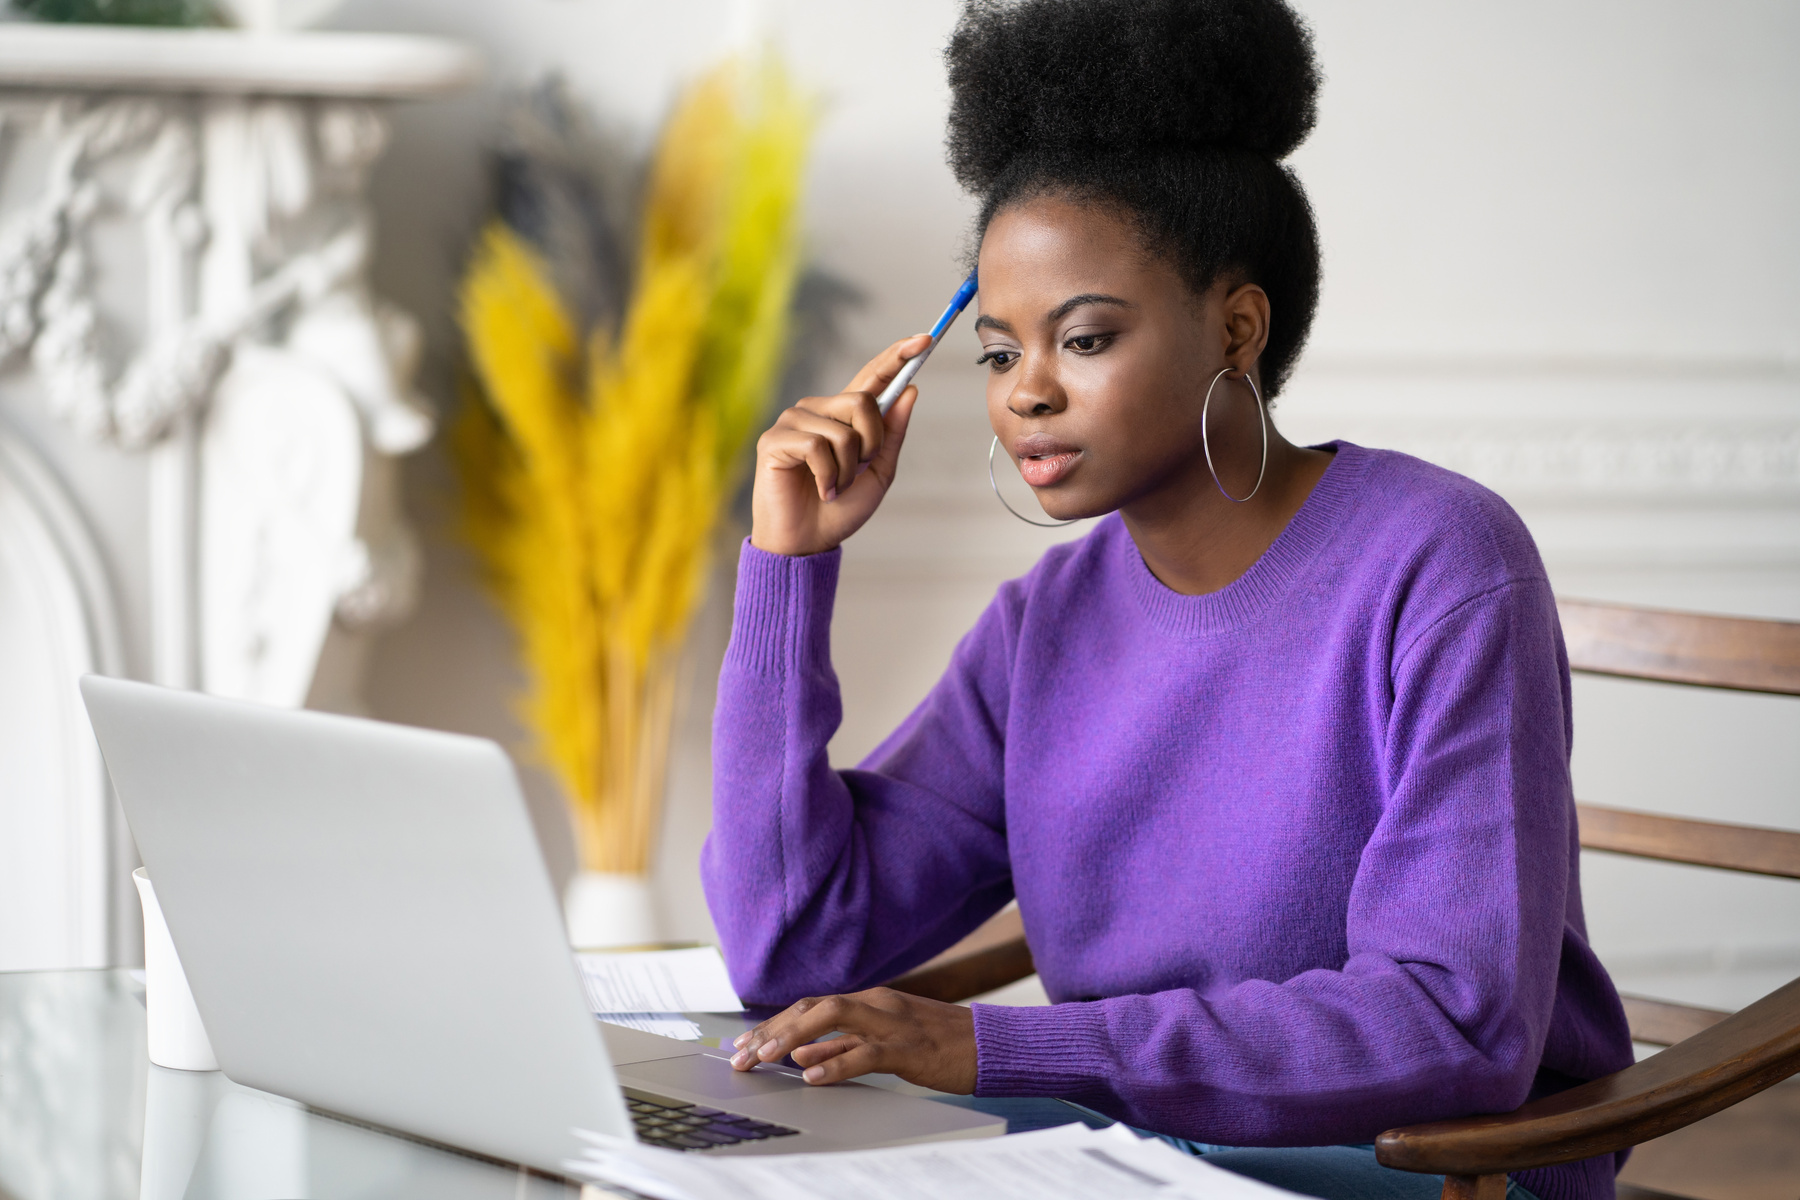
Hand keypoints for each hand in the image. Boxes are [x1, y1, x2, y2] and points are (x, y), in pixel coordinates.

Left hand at [728, 986, 976, 1093]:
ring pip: (833, 1018)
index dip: (774, 1023)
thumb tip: (803, 1054)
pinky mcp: (909, 1048)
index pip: (811, 1005)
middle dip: (772, 1029)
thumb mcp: (888, 1041)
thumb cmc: (941, 1046)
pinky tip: (811, 1075)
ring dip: (793, 1037)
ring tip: (764, 1058)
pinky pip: (866, 1052)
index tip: (745, 1044)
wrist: (991, 1045)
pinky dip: (835, 1062)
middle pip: (813, 1006)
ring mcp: (893, 1022)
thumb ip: (847, 1045)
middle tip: (742, 1056)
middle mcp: (877, 1003)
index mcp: (871, 1001)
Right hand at [749, 335, 932, 556]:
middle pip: (862, 400)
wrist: (807, 543)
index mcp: (843, 415)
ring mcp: (794, 421)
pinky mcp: (775, 439)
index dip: (897, 356)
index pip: (872, 376)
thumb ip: (892, 434)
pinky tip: (820, 491)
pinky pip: (817, 447)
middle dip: (872, 442)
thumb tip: (910, 390)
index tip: (925, 338)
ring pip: (843, 430)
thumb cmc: (839, 509)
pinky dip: (828, 477)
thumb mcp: (879, 472)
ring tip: (834, 488)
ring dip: (847, 469)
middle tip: (858, 471)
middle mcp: (818, 409)